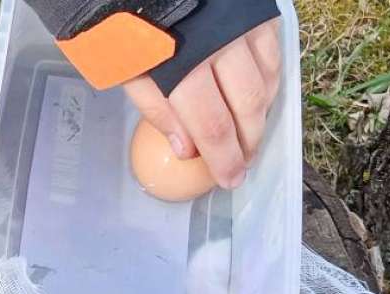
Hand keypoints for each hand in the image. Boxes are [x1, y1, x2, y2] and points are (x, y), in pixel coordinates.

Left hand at [123, 18, 281, 189]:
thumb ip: (154, 106)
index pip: (211, 125)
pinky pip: (273, 51)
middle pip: (246, 107)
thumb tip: (185, 147)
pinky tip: (260, 96)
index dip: (223, 157)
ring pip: (266, 79)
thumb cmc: (117, 17)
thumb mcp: (121, 64)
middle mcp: (219, 44)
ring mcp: (240, 23)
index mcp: (182, 64)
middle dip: (247, 142)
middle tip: (243, 165)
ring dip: (260, 113)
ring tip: (250, 136)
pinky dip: (269, 79)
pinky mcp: (253, 7)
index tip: (229, 179)